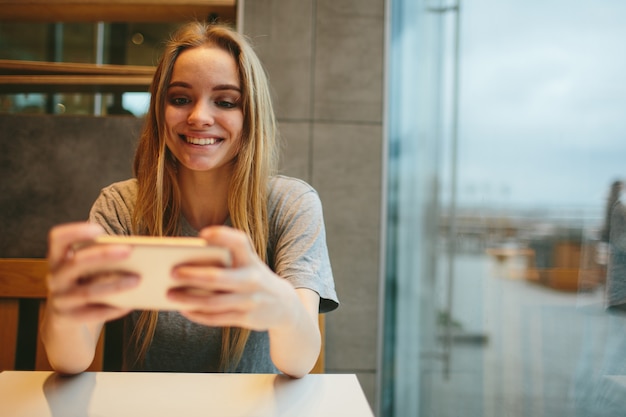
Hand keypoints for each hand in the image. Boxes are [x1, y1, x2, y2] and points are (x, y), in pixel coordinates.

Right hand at [46, 222, 138, 323]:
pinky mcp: (69, 318)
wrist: (67, 315)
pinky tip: (131, 303)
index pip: (57, 238)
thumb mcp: (88, 267)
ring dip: (115, 285)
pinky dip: (114, 308)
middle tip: (129, 250)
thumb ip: (102, 257)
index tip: (99, 229)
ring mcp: (60, 299)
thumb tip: (134, 251)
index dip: (75, 232)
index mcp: (58, 258)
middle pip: (76, 263)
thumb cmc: (86, 281)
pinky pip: (94, 314)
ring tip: (137, 279)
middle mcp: (55, 277)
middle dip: (103, 255)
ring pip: (87, 292)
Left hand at [168, 226, 301, 330]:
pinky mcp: (246, 318)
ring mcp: (250, 300)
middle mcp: (252, 279)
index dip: (222, 236)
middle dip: (193, 275)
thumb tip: (188, 264)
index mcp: (251, 260)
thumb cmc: (255, 279)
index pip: (239, 242)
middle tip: (172, 272)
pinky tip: (184, 309)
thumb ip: (227, 261)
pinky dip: (198, 314)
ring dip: (188, 299)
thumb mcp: (249, 264)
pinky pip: (216, 318)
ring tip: (170, 294)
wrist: (284, 306)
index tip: (202, 234)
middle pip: (217, 277)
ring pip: (213, 302)